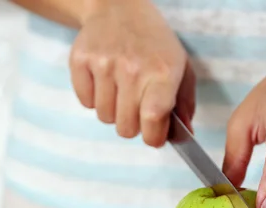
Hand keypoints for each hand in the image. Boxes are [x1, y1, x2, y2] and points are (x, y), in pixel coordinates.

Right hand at [69, 0, 194, 145]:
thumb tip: (184, 136)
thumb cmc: (155, 44)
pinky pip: (86, 102)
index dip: (154, 137)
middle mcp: (132, 69)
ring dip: (113, 111)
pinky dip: (95, 98)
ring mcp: (104, 64)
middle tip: (137, 108)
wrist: (119, 7)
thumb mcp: (181, 67)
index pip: (153, 119)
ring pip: (104, 117)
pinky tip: (105, 80)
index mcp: (162, 73)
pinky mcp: (80, 60)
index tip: (155, 136)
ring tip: (121, 90)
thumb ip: (184, 104)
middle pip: (126, 127)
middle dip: (133, 125)